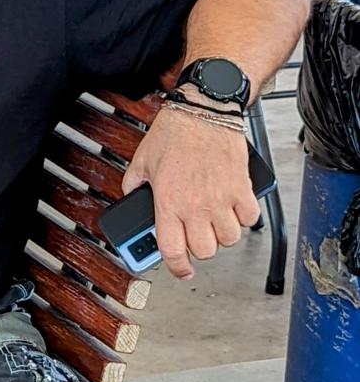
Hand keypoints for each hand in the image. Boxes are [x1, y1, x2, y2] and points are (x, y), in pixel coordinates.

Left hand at [121, 107, 259, 281]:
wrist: (204, 110)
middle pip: (205, 250)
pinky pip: (249, 218)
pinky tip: (233, 208)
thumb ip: (133, 184)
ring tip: (214, 221)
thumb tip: (132, 197)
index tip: (182, 271)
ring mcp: (221, 199)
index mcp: (168, 203)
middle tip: (196, 235)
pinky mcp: (241, 188)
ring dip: (222, 234)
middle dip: (200, 248)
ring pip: (228, 239)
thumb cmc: (174, 132)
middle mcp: (195, 206)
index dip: (177, 268)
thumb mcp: (141, 160)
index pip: (173, 251)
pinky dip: (243, 218)